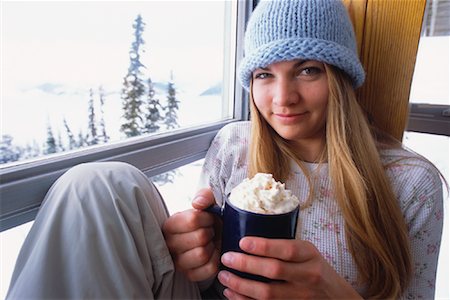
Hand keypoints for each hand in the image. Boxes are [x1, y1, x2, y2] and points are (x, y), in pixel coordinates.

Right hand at [162, 188, 221, 281]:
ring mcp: (178, 262)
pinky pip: (209, 268)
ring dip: (212, 246)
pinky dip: (216, 260)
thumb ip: (205, 195)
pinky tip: (213, 253)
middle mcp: (169, 245)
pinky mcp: (190, 275)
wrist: (216, 234)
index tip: (209, 218)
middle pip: (200, 238)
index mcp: (170, 225)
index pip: (193, 220)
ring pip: (202, 254)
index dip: (207, 218)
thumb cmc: (209, 218)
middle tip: (210, 230)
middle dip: (211, 232)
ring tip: (210, 242)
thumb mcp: (208, 200)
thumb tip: (198, 203)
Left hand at [218, 237, 361, 298]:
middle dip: (246, 264)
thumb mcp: (308, 253)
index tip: (242, 241)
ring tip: (224, 276)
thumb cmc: (316, 269)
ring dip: (241, 285)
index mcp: (310, 256)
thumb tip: (249, 236)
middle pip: (274, 271)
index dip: (263, 246)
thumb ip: (286, 247)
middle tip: (227, 257)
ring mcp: (300, 296)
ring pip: (267, 294)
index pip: (287, 250)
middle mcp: (307, 276)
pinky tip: (232, 293)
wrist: (336, 298)